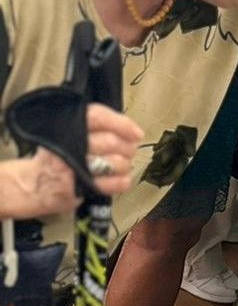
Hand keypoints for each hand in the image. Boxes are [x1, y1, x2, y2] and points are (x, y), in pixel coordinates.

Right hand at [1, 105, 142, 218]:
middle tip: (129, 150)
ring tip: (119, 165)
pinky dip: (123, 181)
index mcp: (67, 128)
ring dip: (125, 165)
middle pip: (111, 141)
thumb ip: (95, 127)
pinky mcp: (79, 189)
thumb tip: (129, 128)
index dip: (122, 123)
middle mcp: (69, 147)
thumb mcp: (67, 134)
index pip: (98, 117)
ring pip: (116, 162)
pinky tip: (119, 178)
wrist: (32, 185)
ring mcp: (73, 169)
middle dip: (127, 147)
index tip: (136, 132)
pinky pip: (114, 184)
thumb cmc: (56, 158)